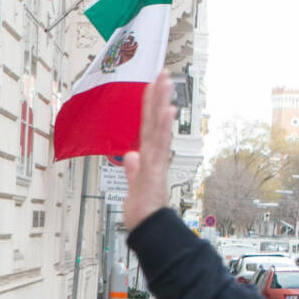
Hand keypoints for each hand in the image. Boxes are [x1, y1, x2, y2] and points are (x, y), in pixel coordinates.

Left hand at [123, 72, 175, 228]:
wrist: (146, 226)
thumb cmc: (142, 207)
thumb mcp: (133, 182)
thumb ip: (132, 168)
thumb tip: (130, 155)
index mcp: (148, 156)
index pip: (149, 125)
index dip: (150, 106)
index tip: (152, 86)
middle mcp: (155, 155)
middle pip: (156, 120)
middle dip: (159, 96)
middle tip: (164, 72)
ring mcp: (157, 160)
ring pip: (160, 127)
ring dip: (162, 103)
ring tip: (166, 82)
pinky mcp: (155, 169)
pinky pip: (160, 144)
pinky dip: (164, 127)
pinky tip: (167, 111)